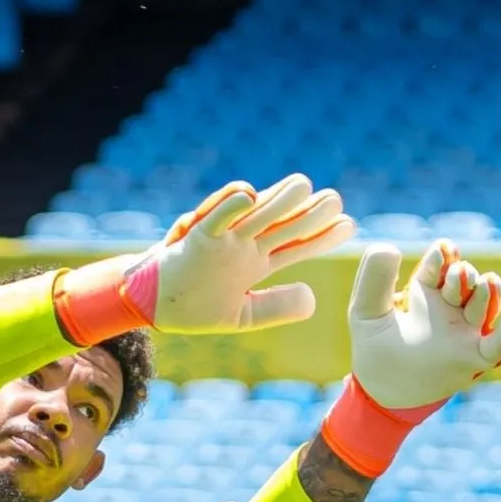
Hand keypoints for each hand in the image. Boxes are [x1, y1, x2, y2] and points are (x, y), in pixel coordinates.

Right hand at [55, 175, 354, 341]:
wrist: (151, 307)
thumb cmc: (193, 306)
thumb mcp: (243, 315)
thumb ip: (277, 307)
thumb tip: (314, 299)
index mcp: (254, 262)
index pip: (295, 245)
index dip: (321, 236)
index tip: (349, 226)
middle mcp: (242, 245)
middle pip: (281, 224)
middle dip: (307, 212)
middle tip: (336, 199)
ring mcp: (221, 239)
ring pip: (253, 215)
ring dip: (276, 200)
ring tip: (304, 187)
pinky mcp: (194, 238)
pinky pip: (212, 218)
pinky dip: (227, 205)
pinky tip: (249, 193)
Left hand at [346, 239, 500, 409]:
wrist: (382, 393)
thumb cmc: (375, 349)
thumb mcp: (366, 312)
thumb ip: (373, 279)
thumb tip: (390, 247)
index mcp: (425, 292)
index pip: (441, 266)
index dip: (444, 256)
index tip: (443, 251)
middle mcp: (449, 308)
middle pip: (467, 282)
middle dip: (465, 275)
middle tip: (458, 276)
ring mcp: (465, 332)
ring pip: (486, 305)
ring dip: (489, 292)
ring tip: (486, 283)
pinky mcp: (474, 358)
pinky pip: (498, 346)